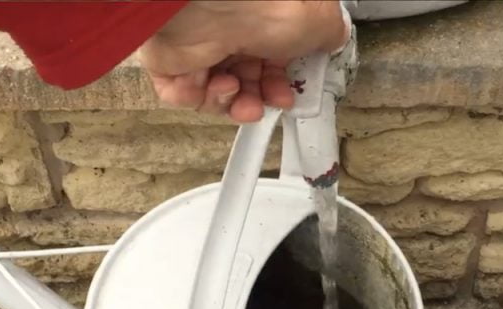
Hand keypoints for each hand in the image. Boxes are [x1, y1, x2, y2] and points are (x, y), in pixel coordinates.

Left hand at [138, 1, 347, 122]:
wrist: (210, 3)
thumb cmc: (263, 3)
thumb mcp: (319, 19)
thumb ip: (330, 35)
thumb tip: (332, 41)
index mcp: (262, 21)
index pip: (272, 61)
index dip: (283, 83)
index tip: (291, 96)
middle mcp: (230, 31)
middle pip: (247, 81)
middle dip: (261, 100)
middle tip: (271, 103)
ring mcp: (199, 46)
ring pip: (218, 93)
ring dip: (236, 103)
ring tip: (242, 97)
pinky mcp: (170, 62)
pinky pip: (184, 96)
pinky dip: (203, 99)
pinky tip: (218, 85)